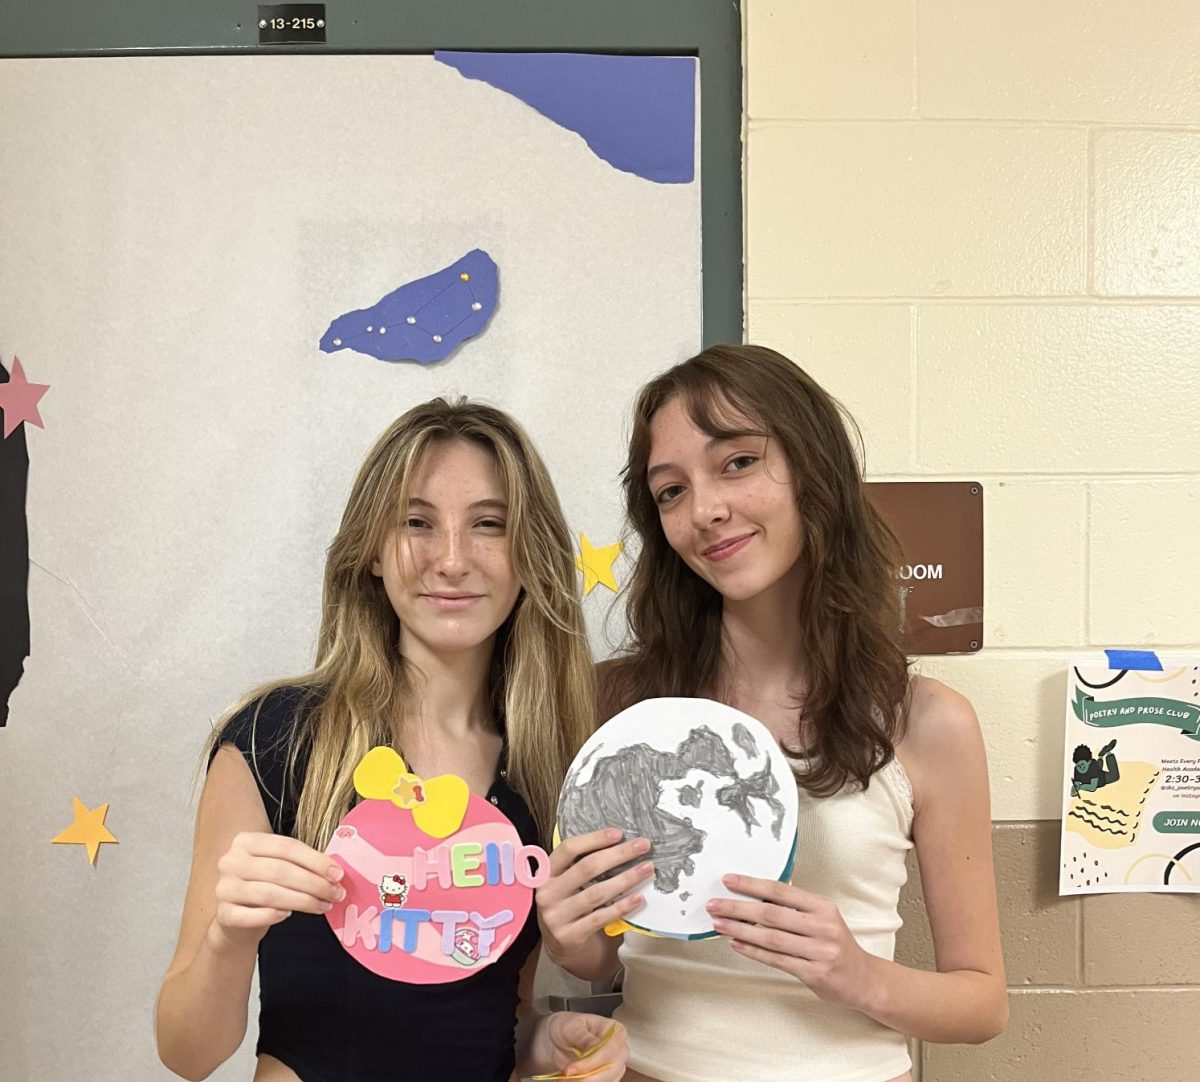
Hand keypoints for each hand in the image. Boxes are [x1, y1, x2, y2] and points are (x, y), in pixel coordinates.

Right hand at [210, 831, 345, 948]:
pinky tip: (287, 916)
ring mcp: (224, 887)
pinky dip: (271, 916)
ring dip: (302, 901)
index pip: (286, 847)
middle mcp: (231, 861)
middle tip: (336, 893)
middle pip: (280, 870)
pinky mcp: (222, 914)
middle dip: (313, 883)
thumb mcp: (278, 866)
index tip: (338, 874)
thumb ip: (300, 863)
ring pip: (269, 893)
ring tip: (323, 906)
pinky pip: (250, 916)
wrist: (236, 919)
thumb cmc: (264, 885)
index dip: (315, 860)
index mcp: (247, 841)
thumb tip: (335, 871)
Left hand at [532, 1013, 627, 1080]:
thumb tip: (595, 1045)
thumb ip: (583, 1037)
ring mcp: (615, 1066)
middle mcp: (619, 1050)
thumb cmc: (566, 1028)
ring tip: (565, 1080)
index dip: (592, 1062)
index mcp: (616, 1031)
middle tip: (566, 1078)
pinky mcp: (607, 1078)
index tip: (571, 1069)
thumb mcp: (570, 1028)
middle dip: (589, 1077)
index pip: (609, 1050)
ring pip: (607, 1081)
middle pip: (612, 1069)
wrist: (556, 1041)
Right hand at [536, 829, 653, 965]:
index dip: (594, 839)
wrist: (561, 946)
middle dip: (618, 854)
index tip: (619, 833)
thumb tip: (620, 842)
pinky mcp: (569, 936)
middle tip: (643, 846)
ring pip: (597, 892)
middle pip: (586, 868)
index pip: (568, 849)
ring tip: (646, 869)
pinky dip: (621, 906)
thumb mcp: (565, 883)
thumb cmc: (569, 906)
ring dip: (626, 879)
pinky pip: (601, 917)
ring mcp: (556, 916)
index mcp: (545, 873)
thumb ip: (581, 865)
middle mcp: (547, 893)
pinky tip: (638, 898)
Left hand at [706, 874, 874, 1009]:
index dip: (752, 885)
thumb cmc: (836, 944)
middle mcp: (822, 927)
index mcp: (823, 907)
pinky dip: (753, 952)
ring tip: (719, 924)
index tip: (728, 881)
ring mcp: (819, 952)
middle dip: (738, 908)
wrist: (864, 980)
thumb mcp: (823, 917)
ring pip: (771, 938)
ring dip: (740, 930)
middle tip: (714, 905)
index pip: (781, 891)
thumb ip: (795, 907)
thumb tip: (754, 896)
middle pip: (771, 914)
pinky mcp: (814, 974)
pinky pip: (776, 960)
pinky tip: (736, 944)